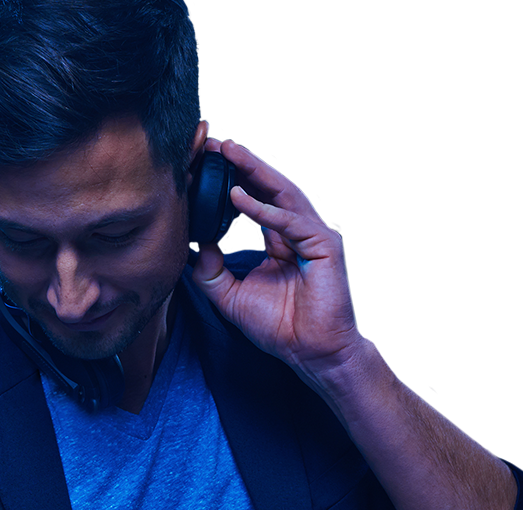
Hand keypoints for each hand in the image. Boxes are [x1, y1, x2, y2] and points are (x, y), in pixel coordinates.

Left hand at [191, 138, 365, 381]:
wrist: (310, 352)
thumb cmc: (280, 327)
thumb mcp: (231, 298)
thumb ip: (212, 273)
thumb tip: (198, 247)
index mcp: (279, 240)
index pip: (255, 201)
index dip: (233, 181)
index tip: (204, 168)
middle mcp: (297, 232)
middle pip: (270, 188)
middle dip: (243, 164)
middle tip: (214, 145)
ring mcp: (313, 236)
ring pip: (283, 194)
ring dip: (253, 173)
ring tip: (227, 156)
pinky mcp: (324, 246)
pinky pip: (289, 222)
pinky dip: (264, 210)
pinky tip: (239, 199)